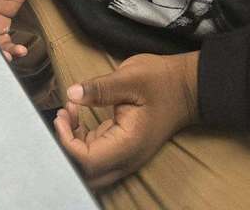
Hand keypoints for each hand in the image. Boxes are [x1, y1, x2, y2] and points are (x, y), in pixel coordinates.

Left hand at [54, 51, 198, 187]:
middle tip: (62, 118)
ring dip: (73, 143)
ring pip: (90, 166)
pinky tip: (77, 114)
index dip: (67, 143)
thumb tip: (72, 93)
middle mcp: (127, 157)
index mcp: (129, 144)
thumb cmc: (161, 81)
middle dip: (66, 148)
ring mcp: (126, 154)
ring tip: (67, 112)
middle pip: (86, 172)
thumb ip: (99, 88)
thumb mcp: (130, 78)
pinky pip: (96, 154)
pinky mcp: (123, 147)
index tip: (61, 117)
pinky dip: (81, 139)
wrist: (187, 87)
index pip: (88, 161)